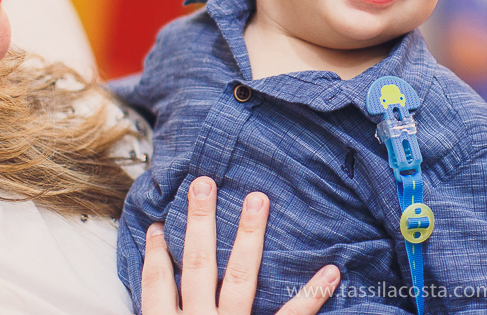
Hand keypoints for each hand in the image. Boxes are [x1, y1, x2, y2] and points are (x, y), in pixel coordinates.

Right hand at [142, 176, 340, 314]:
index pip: (156, 286)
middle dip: (200, 223)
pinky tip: (331, 271)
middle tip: (203, 183)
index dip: (155, 254)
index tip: (158, 224)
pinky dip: (312, 294)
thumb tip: (159, 303)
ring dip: (247, 236)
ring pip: (238, 278)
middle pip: (196, 266)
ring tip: (257, 200)